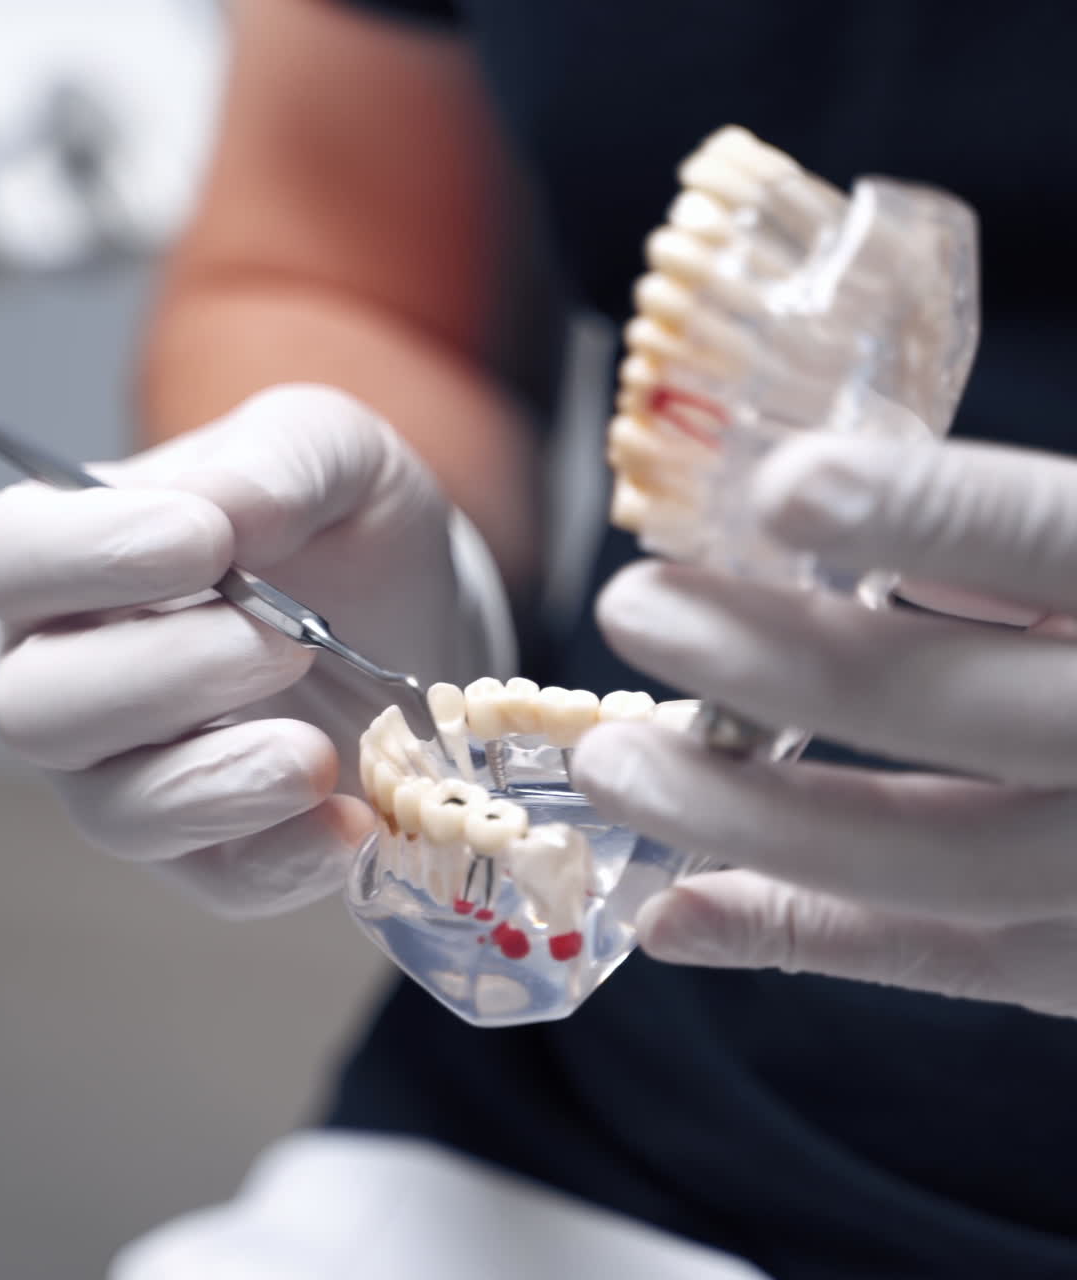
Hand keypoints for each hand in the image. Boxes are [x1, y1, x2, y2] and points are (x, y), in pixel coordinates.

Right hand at [0, 385, 509, 918]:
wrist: (421, 618)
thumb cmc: (344, 524)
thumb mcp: (333, 452)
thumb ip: (278, 463)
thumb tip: (226, 512)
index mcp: (71, 557)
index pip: (9, 558)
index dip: (90, 555)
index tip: (208, 542)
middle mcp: (72, 675)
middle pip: (38, 706)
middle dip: (165, 676)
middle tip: (288, 643)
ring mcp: (133, 774)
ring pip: (116, 811)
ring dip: (216, 782)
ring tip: (318, 752)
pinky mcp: (213, 850)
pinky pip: (220, 879)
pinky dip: (284, 857)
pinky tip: (350, 820)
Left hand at [571, 432, 1076, 1017]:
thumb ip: (1019, 544)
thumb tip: (842, 524)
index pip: (1050, 538)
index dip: (921, 512)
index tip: (778, 487)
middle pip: (957, 707)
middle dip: (775, 661)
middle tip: (631, 609)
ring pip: (924, 856)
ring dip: (742, 814)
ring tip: (615, 765)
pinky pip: (926, 957)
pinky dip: (788, 934)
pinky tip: (670, 916)